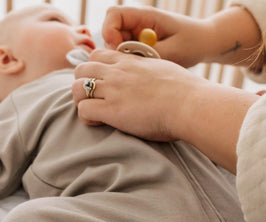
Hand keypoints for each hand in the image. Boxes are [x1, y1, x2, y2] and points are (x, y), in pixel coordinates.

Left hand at [73, 49, 210, 141]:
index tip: (102, 84)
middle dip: (82, 84)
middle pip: (81, 68)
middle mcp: (117, 72)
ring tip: (94, 113)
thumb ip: (149, 71)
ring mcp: (113, 90)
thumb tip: (153, 78)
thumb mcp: (164, 70)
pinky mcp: (112, 110)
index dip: (95, 70)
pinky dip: (86, 117)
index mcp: (130, 61)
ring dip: (80, 100)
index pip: (98, 55)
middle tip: (94, 100)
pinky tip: (99, 123)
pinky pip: (83, 109)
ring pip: (76, 87)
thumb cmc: (185, 92)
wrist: (189, 104)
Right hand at [101, 6, 212, 67]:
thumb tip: (126, 61)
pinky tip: (145, 69)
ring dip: (124, 59)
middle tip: (133, 65)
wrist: (205, 44)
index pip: (113, 15)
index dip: (109, 33)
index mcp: (145, 15)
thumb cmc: (193, 43)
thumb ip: (147, 54)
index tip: (120, 51)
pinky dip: (131, 64)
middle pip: (110, 33)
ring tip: (144, 67)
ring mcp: (137, 35)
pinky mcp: (139, 46)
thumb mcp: (172, 50)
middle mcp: (137, 23)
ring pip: (116, 47)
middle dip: (115, 51)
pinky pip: (126, 55)